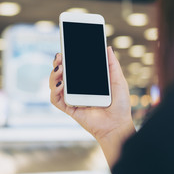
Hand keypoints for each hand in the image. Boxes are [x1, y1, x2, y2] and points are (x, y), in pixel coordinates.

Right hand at [49, 47, 134, 167]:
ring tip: (60, 69)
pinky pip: (56, 100)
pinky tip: (61, 85)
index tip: (65, 50)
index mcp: (86, 82)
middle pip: (60, 74)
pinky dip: (54, 91)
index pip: (72, 68)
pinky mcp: (69, 109)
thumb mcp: (118, 81)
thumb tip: (108, 48)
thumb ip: (112, 65)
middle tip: (59, 57)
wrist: (118, 125)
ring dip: (53, 76)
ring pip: (54, 85)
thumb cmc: (120, 105)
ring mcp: (72, 99)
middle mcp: (77, 89)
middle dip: (56, 64)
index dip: (66, 59)